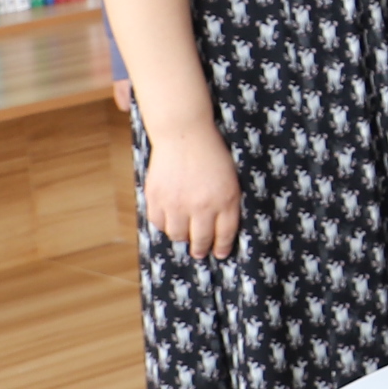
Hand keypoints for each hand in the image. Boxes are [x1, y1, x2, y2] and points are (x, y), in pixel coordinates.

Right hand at [141, 121, 245, 257]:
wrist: (184, 134)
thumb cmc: (212, 154)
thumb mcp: (231, 178)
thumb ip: (227, 203)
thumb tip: (219, 229)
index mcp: (225, 200)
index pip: (224, 234)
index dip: (222, 247)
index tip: (220, 254)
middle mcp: (201, 206)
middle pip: (200, 240)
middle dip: (201, 249)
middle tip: (200, 252)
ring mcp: (177, 203)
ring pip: (177, 235)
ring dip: (182, 237)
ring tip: (184, 235)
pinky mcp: (156, 198)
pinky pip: (158, 223)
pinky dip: (164, 224)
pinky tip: (169, 220)